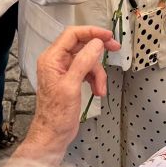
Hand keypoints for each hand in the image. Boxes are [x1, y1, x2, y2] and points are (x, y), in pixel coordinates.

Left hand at [14, 25, 120, 163]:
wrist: (53, 134)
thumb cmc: (56, 115)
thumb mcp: (71, 86)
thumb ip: (83, 62)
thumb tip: (96, 44)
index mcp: (51, 59)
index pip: (72, 35)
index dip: (91, 32)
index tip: (107, 35)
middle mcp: (56, 62)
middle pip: (81, 46)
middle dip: (98, 51)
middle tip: (114, 48)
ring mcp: (64, 71)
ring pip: (87, 61)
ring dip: (98, 73)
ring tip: (100, 88)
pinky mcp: (71, 80)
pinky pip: (87, 72)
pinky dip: (95, 80)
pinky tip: (97, 90)